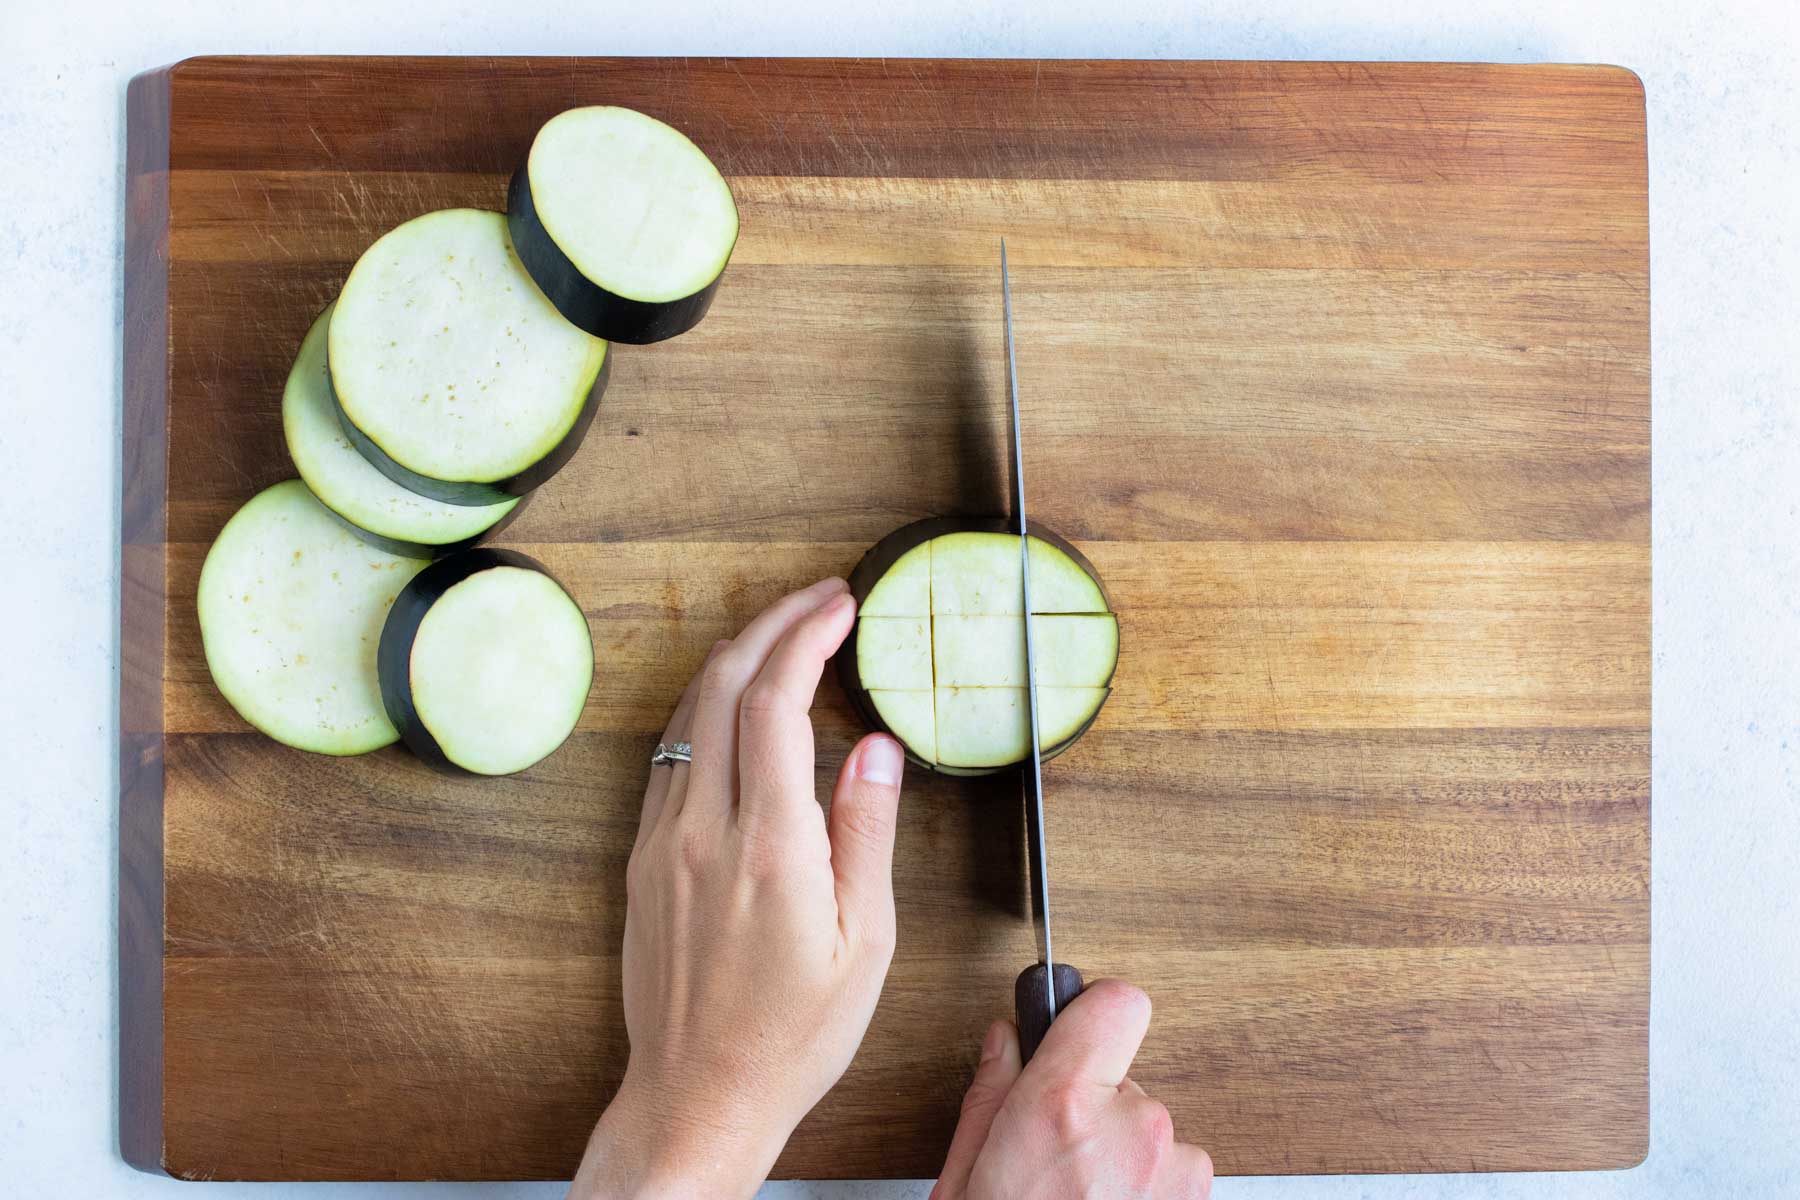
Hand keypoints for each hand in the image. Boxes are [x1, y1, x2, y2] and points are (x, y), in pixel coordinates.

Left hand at [569, 576, 905, 1199]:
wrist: (697, 1096)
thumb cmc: (791, 1035)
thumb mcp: (864, 942)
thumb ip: (866, 831)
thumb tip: (877, 747)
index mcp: (770, 848)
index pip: (777, 702)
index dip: (807, 636)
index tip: (840, 605)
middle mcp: (704, 832)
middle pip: (724, 685)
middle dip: (773, 623)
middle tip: (818, 599)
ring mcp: (663, 842)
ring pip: (687, 713)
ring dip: (736, 657)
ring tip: (784, 634)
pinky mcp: (643, 859)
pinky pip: (669, 755)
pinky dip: (706, 708)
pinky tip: (735, 703)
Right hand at [932, 980, 1212, 1199]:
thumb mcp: (961, 1177)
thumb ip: (991, 1095)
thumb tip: (1007, 1042)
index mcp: (1062, 1108)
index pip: (1114, 1003)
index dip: (1092, 1014)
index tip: (1075, 1031)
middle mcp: (1133, 1132)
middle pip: (1125, 1081)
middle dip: (1093, 1111)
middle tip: (1051, 1164)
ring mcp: (1176, 1177)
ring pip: (1153, 1136)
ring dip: (1124, 1162)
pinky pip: (1174, 1180)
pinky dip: (1146, 1198)